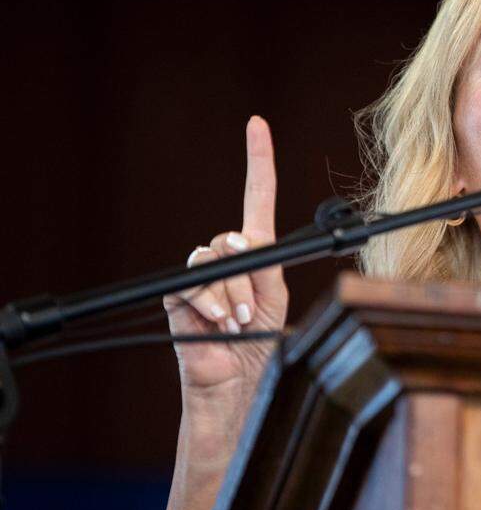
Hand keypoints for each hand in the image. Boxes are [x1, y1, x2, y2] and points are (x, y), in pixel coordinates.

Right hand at [163, 116, 288, 402]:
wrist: (237, 384)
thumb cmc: (262, 344)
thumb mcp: (273, 299)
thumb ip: (260, 265)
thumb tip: (238, 240)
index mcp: (257, 254)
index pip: (257, 197)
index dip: (258, 160)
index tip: (257, 125)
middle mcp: (226, 259)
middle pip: (233, 238)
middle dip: (247, 278)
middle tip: (252, 312)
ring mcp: (200, 277)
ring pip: (212, 261)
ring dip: (230, 295)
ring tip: (237, 323)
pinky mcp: (177, 296)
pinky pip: (191, 282)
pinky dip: (209, 302)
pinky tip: (218, 324)